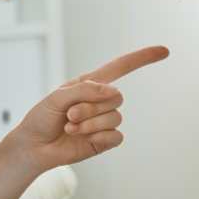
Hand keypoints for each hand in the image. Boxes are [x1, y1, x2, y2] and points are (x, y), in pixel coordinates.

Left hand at [5, 46, 169, 174]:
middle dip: (91, 106)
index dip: (143, 58)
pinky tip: (81, 138)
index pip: (121, 67)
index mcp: (91, 83)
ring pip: (115, 117)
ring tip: (70, 126)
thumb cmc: (42, 117)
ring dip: (90, 123)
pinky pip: (116, 136)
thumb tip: (112, 92)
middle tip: (70, 114)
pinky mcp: (104, 140)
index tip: (164, 51)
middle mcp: (100, 101)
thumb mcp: (58, 96)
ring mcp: (104, 121)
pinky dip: (98, 136)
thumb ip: (85, 90)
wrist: (33, 146)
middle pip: (117, 97)